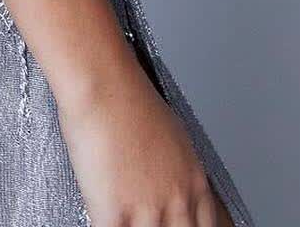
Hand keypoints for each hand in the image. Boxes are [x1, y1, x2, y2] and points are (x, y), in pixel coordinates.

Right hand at [57, 48, 232, 226]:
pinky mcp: (115, 215)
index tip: (171, 224)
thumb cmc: (131, 100)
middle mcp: (178, 202)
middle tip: (146, 221)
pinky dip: (107, 226)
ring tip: (126, 220)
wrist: (104, 86)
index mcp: (195, 184)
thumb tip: (172, 188)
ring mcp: (148, 212)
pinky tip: (104, 217)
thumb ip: (179, 172)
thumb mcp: (174, 137)